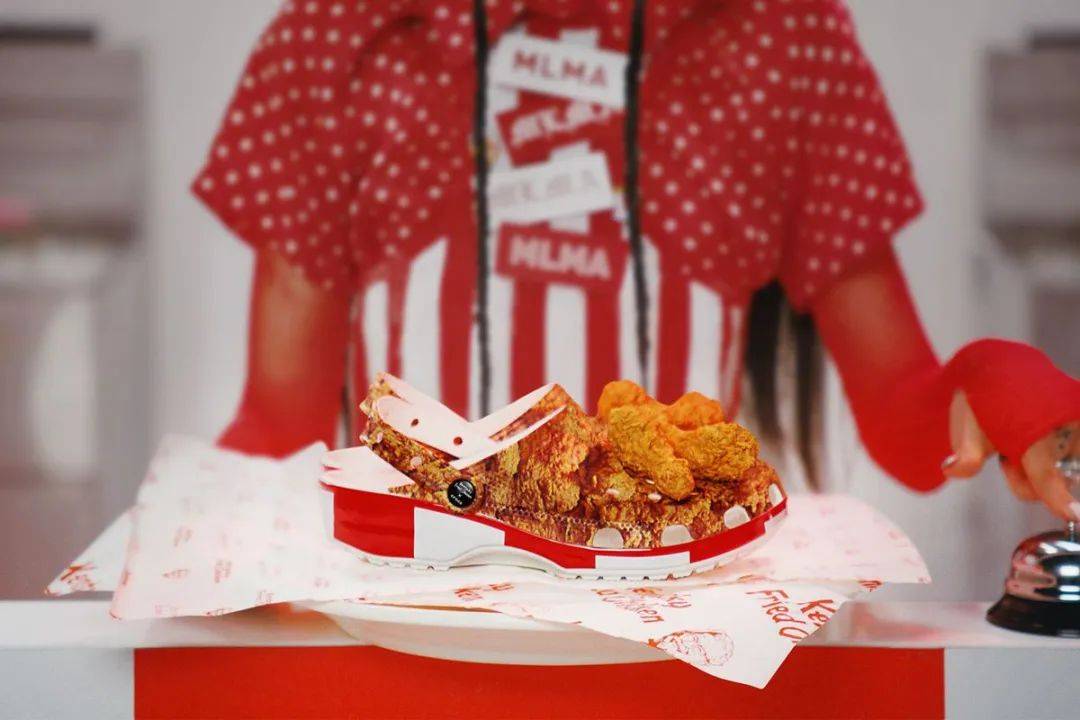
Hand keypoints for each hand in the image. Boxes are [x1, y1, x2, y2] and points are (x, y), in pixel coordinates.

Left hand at [943, 391, 1079, 521]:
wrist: (996, 366)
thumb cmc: (981, 399)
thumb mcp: (966, 423)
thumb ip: (966, 453)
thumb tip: (954, 469)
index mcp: (1030, 425)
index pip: (1044, 471)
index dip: (1057, 496)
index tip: (1071, 515)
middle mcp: (1061, 419)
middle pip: (1055, 476)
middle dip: (1028, 476)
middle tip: (1007, 458)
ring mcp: (1076, 416)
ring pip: (1063, 466)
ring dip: (1039, 464)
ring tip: (1018, 444)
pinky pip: (1072, 452)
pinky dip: (1053, 453)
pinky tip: (1033, 440)